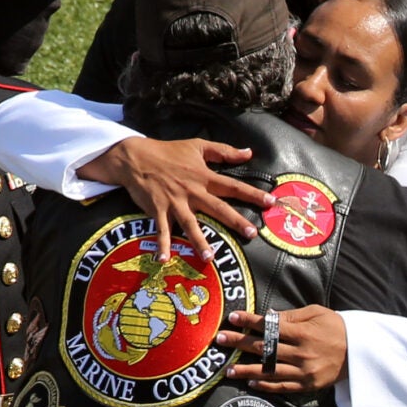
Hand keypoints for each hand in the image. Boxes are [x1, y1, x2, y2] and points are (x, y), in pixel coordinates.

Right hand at [85, 137, 267, 261]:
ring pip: (190, 224)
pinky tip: (163, 260)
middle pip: (218, 207)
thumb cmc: (168, 152)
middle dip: (235, 221)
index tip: (270, 202)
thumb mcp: (197, 146)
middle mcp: (192, 191)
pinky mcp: (158, 209)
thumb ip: (224, 151)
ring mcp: (175, 202)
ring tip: (209, 257)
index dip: (252, 194)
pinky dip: (162, 244)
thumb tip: (249, 152)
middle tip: (251, 234)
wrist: (136, 157)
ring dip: (198, 241)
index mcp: (204, 177)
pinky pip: (161, 230)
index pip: (233, 186)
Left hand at [220, 306, 348, 392]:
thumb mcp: (318, 313)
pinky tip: (251, 383)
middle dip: (239, 343)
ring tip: (228, 370)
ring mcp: (304, 371)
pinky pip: (282, 386)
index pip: (269, 326)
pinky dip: (266, 385)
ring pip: (269, 371)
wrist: (361, 353)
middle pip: (264, 348)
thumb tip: (267, 316)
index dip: (250, 321)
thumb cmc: (338, 328)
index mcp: (303, 332)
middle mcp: (301, 353)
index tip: (232, 317)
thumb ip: (292, 316)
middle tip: (219, 340)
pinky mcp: (308, 385)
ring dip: (246, 370)